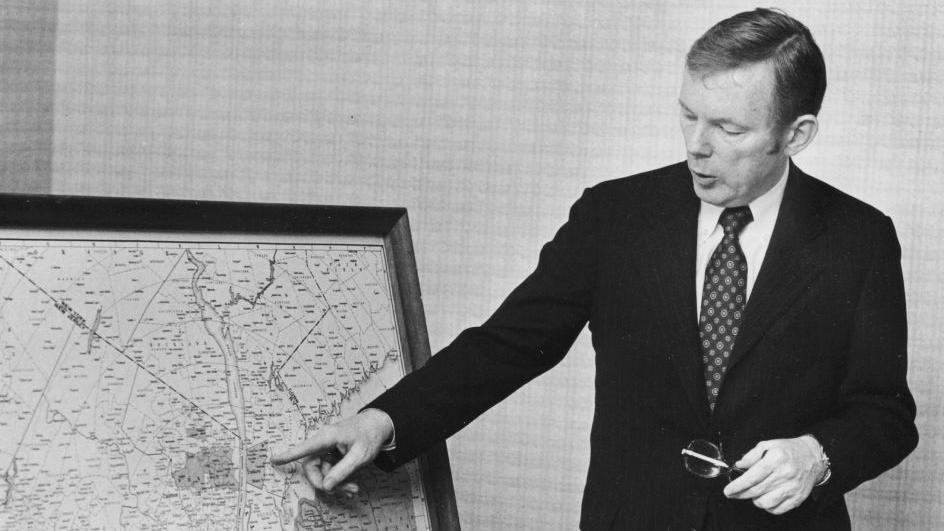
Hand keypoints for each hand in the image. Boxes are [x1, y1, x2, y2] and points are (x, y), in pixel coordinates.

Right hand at [270, 408, 393, 494]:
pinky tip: (350, 486)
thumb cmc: (369, 435)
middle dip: (325, 483)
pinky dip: (338, 479)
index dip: (289, 455)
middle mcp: (323, 441)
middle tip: (345, 490)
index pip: (305, 448)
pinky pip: (328, 470)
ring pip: (321, 472)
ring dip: (335, 483)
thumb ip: (342, 471)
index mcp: (328, 437)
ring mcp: (326, 448)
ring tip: (353, 488)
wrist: (379, 425)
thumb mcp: (360, 456)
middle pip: (312, 467)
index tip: (274, 460)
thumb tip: (326, 486)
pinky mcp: (331, 453)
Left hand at [722, 435, 826, 514]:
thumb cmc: (788, 450)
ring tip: (753, 493)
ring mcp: (792, 488)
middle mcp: (785, 474)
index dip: (738, 486)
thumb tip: (739, 465)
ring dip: (755, 500)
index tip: (728, 490)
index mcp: (776, 459)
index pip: (752, 477)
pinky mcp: (798, 498)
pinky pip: (778, 509)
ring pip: (766, 503)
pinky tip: (766, 498)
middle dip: (741, 494)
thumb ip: (751, 455)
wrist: (813, 457)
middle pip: (756, 490)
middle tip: (733, 493)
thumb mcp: (768, 445)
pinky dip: (768, 507)